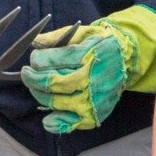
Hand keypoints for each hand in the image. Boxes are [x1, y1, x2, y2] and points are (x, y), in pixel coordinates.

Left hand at [22, 7, 155, 133]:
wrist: (128, 58)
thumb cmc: (101, 44)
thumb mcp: (83, 32)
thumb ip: (58, 37)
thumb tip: (35, 42)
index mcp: (89, 55)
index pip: (55, 60)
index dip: (38, 60)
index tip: (33, 59)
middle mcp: (91, 78)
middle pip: (53, 83)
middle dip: (33, 78)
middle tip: (27, 73)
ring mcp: (93, 99)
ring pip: (57, 101)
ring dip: (39, 95)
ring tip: (35, 87)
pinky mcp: (95, 114)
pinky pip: (71, 123)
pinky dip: (56, 123)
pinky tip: (47, 118)